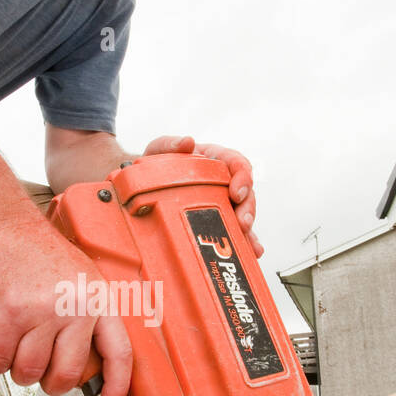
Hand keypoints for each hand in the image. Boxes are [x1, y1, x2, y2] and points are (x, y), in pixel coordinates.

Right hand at [0, 213, 132, 395]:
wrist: (5, 227)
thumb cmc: (40, 254)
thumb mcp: (83, 280)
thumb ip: (92, 317)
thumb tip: (95, 364)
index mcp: (98, 301)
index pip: (119, 353)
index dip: (117, 386)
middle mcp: (75, 308)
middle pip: (67, 374)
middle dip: (51, 382)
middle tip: (43, 372)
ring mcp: (41, 312)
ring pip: (31, 370)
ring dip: (20, 370)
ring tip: (17, 349)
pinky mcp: (9, 314)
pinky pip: (1, 359)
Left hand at [139, 135, 263, 257]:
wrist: (143, 186)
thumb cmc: (157, 164)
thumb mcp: (159, 150)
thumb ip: (170, 143)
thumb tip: (188, 142)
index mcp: (215, 160)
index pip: (237, 164)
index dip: (243, 176)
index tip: (236, 192)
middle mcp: (223, 181)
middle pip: (246, 193)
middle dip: (248, 209)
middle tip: (243, 223)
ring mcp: (222, 202)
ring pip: (243, 214)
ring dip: (249, 230)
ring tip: (250, 245)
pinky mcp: (218, 220)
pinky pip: (234, 231)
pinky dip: (245, 242)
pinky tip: (252, 253)